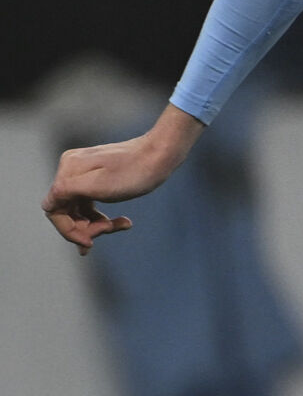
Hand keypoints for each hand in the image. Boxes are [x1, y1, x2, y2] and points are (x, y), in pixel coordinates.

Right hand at [42, 105, 202, 252]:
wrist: (162, 154)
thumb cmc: (134, 172)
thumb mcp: (98, 186)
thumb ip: (66, 192)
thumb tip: (47, 206)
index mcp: (68, 171)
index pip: (54, 210)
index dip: (68, 229)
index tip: (90, 242)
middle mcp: (70, 170)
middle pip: (67, 211)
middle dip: (86, 227)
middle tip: (110, 229)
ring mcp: (83, 173)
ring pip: (80, 210)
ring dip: (96, 224)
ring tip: (122, 225)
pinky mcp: (96, 177)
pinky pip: (91, 203)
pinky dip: (103, 216)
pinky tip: (124, 223)